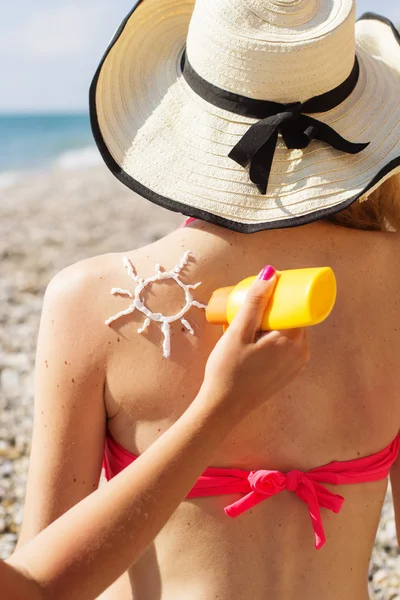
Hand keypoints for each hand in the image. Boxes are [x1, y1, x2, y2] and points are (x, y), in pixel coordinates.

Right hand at [202, 266, 308, 421]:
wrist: (222, 407)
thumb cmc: (228, 369)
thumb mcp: (239, 331)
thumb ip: (255, 302)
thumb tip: (271, 273)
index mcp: (294, 340)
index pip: (297, 306)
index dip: (281, 294)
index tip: (261, 291)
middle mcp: (302, 352)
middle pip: (293, 318)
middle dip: (273, 309)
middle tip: (248, 306)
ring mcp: (296, 365)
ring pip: (288, 333)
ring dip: (272, 324)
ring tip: (247, 322)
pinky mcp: (288, 374)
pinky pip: (285, 347)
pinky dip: (272, 338)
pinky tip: (253, 339)